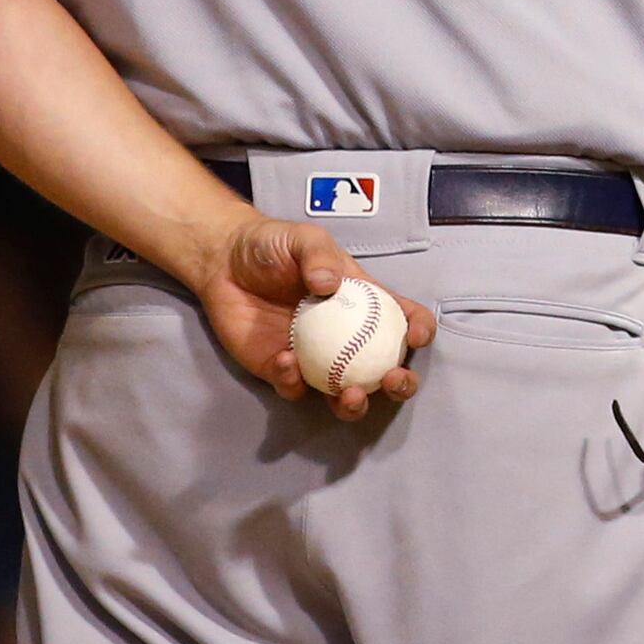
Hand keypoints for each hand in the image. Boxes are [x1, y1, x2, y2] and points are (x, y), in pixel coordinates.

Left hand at [192, 214, 435, 419]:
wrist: (223, 261)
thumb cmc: (272, 244)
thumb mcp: (304, 239)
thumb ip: (319, 257)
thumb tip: (329, 285)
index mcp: (363, 303)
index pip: (403, 319)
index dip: (419, 330)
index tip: (417, 336)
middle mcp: (346, 337)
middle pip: (384, 369)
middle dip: (400, 384)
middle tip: (393, 380)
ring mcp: (316, 359)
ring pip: (345, 394)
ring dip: (354, 404)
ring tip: (350, 395)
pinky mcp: (282, 371)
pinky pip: (294, 388)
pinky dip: (294, 382)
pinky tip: (286, 360)